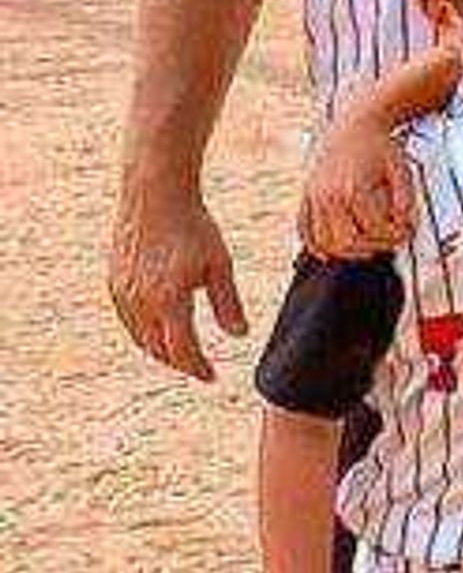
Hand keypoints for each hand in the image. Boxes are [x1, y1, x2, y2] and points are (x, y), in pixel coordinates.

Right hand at [107, 175, 244, 381]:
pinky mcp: (114, 280)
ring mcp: (122, 291)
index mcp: (168, 301)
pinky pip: (127, 319)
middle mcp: (139, 301)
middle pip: (158, 348)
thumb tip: (239, 336)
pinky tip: (158, 331)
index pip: (182, 350)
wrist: (154, 195)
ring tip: (181, 355)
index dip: (198, 368)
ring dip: (159, 351)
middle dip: (180, 363)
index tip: (213, 377)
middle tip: (199, 370)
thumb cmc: (194, 227)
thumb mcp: (220, 265)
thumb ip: (228, 304)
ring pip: (139, 336)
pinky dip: (143, 332)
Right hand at [300, 116, 416, 259]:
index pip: (373, 232)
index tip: (406, 231)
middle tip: (389, 239)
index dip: (394, 237)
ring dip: (347, 252)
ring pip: (323, 244)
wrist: (354, 125)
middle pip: (347, 244)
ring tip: (368, 244)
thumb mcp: (402, 173)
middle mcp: (327, 196)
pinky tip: (336, 247)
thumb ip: (406, 204)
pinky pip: (305, 232)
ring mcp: (313, 198)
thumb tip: (406, 230)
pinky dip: (318, 245)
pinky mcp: (306, 198)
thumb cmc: (381, 148)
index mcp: (352, 189)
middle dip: (373, 247)